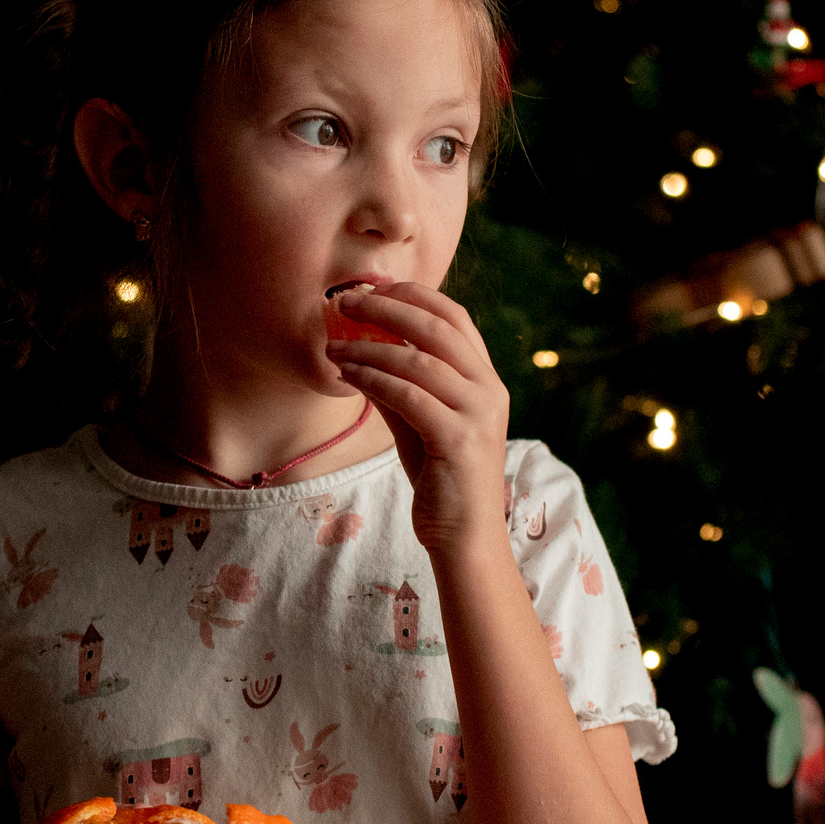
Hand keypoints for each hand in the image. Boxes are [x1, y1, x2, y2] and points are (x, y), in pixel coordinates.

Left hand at [326, 281, 510, 555]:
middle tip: (346, 301)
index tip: (374, 287)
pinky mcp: (459, 440)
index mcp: (485, 379)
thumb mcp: (416, 422)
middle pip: (438, 328)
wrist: (464, 536)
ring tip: (335, 345)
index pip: (455, 317)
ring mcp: (478, 414)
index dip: (414, 294)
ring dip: (370, 346)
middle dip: (387, 307)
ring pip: (420, 360)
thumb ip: (397, 385)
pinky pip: (409, 396)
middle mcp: (489, 390)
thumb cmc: (440, 478)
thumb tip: (358, 348)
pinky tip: (347, 374)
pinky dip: (373, 378)